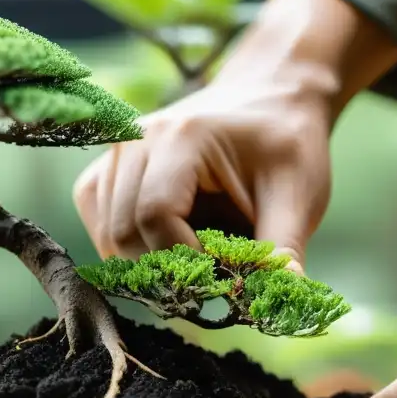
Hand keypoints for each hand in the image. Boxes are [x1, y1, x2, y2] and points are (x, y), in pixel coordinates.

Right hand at [73, 78, 331, 273]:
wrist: (269, 99)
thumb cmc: (286, 143)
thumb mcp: (298, 192)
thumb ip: (284, 246)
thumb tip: (281, 298)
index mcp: (182, 136)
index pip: (155, 216)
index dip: (186, 260)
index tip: (226, 276)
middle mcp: (135, 139)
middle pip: (123, 230)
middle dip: (165, 270)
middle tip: (211, 281)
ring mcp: (116, 153)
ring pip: (106, 234)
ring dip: (146, 263)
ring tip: (194, 263)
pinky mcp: (108, 170)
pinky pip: (99, 223)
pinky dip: (127, 250)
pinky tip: (166, 249)